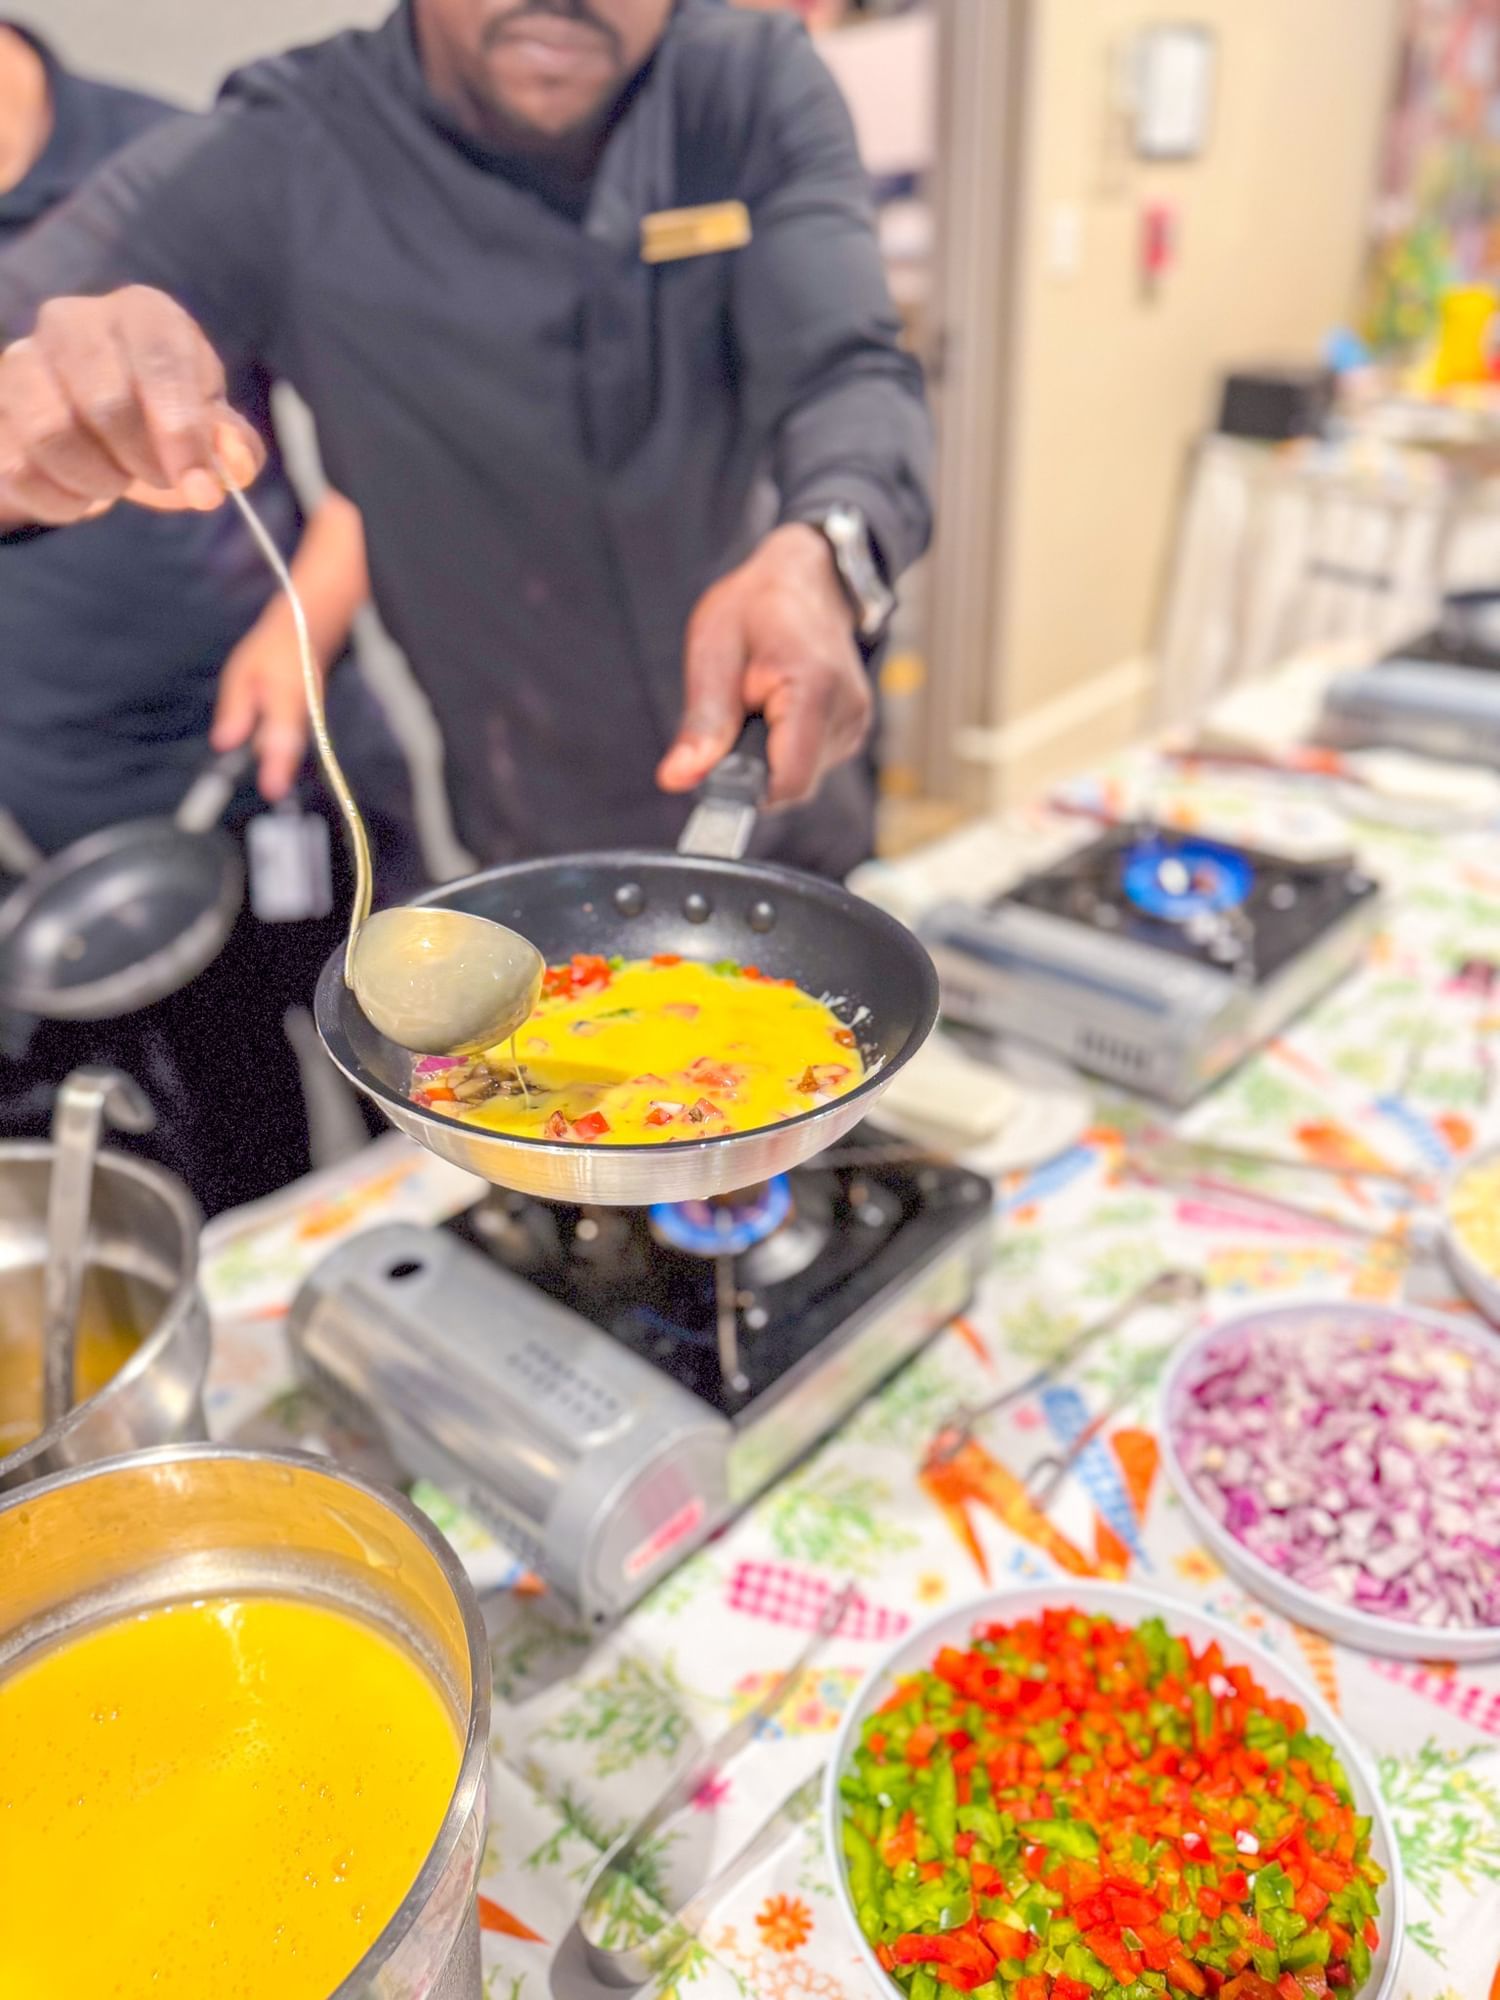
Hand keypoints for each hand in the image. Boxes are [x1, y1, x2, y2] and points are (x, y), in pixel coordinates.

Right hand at [0, 286, 262, 525]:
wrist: (97, 416)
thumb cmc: (163, 413)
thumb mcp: (210, 424)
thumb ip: (232, 445)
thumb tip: (233, 464)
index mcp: (142, 314)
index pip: (160, 361)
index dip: (182, 430)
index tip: (201, 485)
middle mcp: (73, 322)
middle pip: (105, 402)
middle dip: (142, 462)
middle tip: (160, 480)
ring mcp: (23, 361)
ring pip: (52, 435)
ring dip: (97, 480)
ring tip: (118, 481)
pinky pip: (18, 468)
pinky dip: (61, 500)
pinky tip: (82, 494)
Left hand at [211, 603, 310, 801]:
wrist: (307, 634)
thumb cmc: (269, 652)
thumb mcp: (242, 672)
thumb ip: (235, 709)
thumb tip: (224, 743)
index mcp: (288, 696)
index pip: (283, 734)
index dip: (278, 764)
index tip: (272, 789)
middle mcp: (306, 714)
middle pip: (292, 751)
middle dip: (279, 773)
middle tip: (269, 794)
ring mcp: (312, 722)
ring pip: (292, 752)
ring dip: (278, 768)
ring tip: (269, 787)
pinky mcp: (311, 727)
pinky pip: (293, 747)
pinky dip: (281, 760)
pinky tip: (270, 772)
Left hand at [657, 524, 871, 807]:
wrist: (807, 579)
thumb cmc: (756, 607)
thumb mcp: (713, 650)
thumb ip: (702, 723)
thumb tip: (678, 779)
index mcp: (814, 686)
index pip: (787, 781)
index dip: (745, 789)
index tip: (715, 769)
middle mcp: (846, 710)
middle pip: (793, 785)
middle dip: (752, 769)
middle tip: (734, 719)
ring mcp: (855, 723)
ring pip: (801, 779)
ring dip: (767, 759)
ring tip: (757, 706)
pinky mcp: (853, 731)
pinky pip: (810, 765)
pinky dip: (783, 750)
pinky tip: (776, 713)